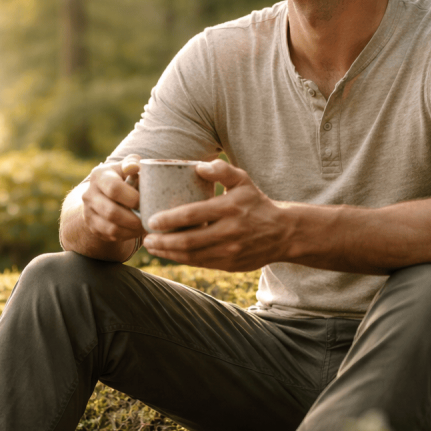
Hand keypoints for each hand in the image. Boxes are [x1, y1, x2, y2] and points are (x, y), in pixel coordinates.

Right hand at [81, 154, 144, 245]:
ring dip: (132, 230)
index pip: (114, 188)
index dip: (132, 198)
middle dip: (134, 218)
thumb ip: (132, 163)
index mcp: (99, 175)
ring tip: (145, 226)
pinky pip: (111, 236)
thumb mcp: (125, 167)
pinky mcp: (92, 226)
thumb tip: (135, 167)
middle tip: (149, 219)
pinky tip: (137, 231)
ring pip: (111, 228)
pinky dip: (127, 235)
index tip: (146, 202)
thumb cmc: (122, 177)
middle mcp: (89, 194)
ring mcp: (88, 212)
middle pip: (111, 212)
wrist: (102, 194)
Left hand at [142, 160, 292, 271]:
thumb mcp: (243, 181)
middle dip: (163, 242)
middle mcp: (230, 231)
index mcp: (230, 208)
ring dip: (169, 253)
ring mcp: (230, 250)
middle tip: (147, 238)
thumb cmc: (256, 202)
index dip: (169, 220)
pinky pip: (201, 264)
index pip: (193, 215)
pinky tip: (170, 254)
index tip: (152, 220)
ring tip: (153, 247)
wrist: (283, 232)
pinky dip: (182, 260)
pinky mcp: (230, 264)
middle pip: (189, 240)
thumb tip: (199, 166)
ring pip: (192, 256)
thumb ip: (222, 170)